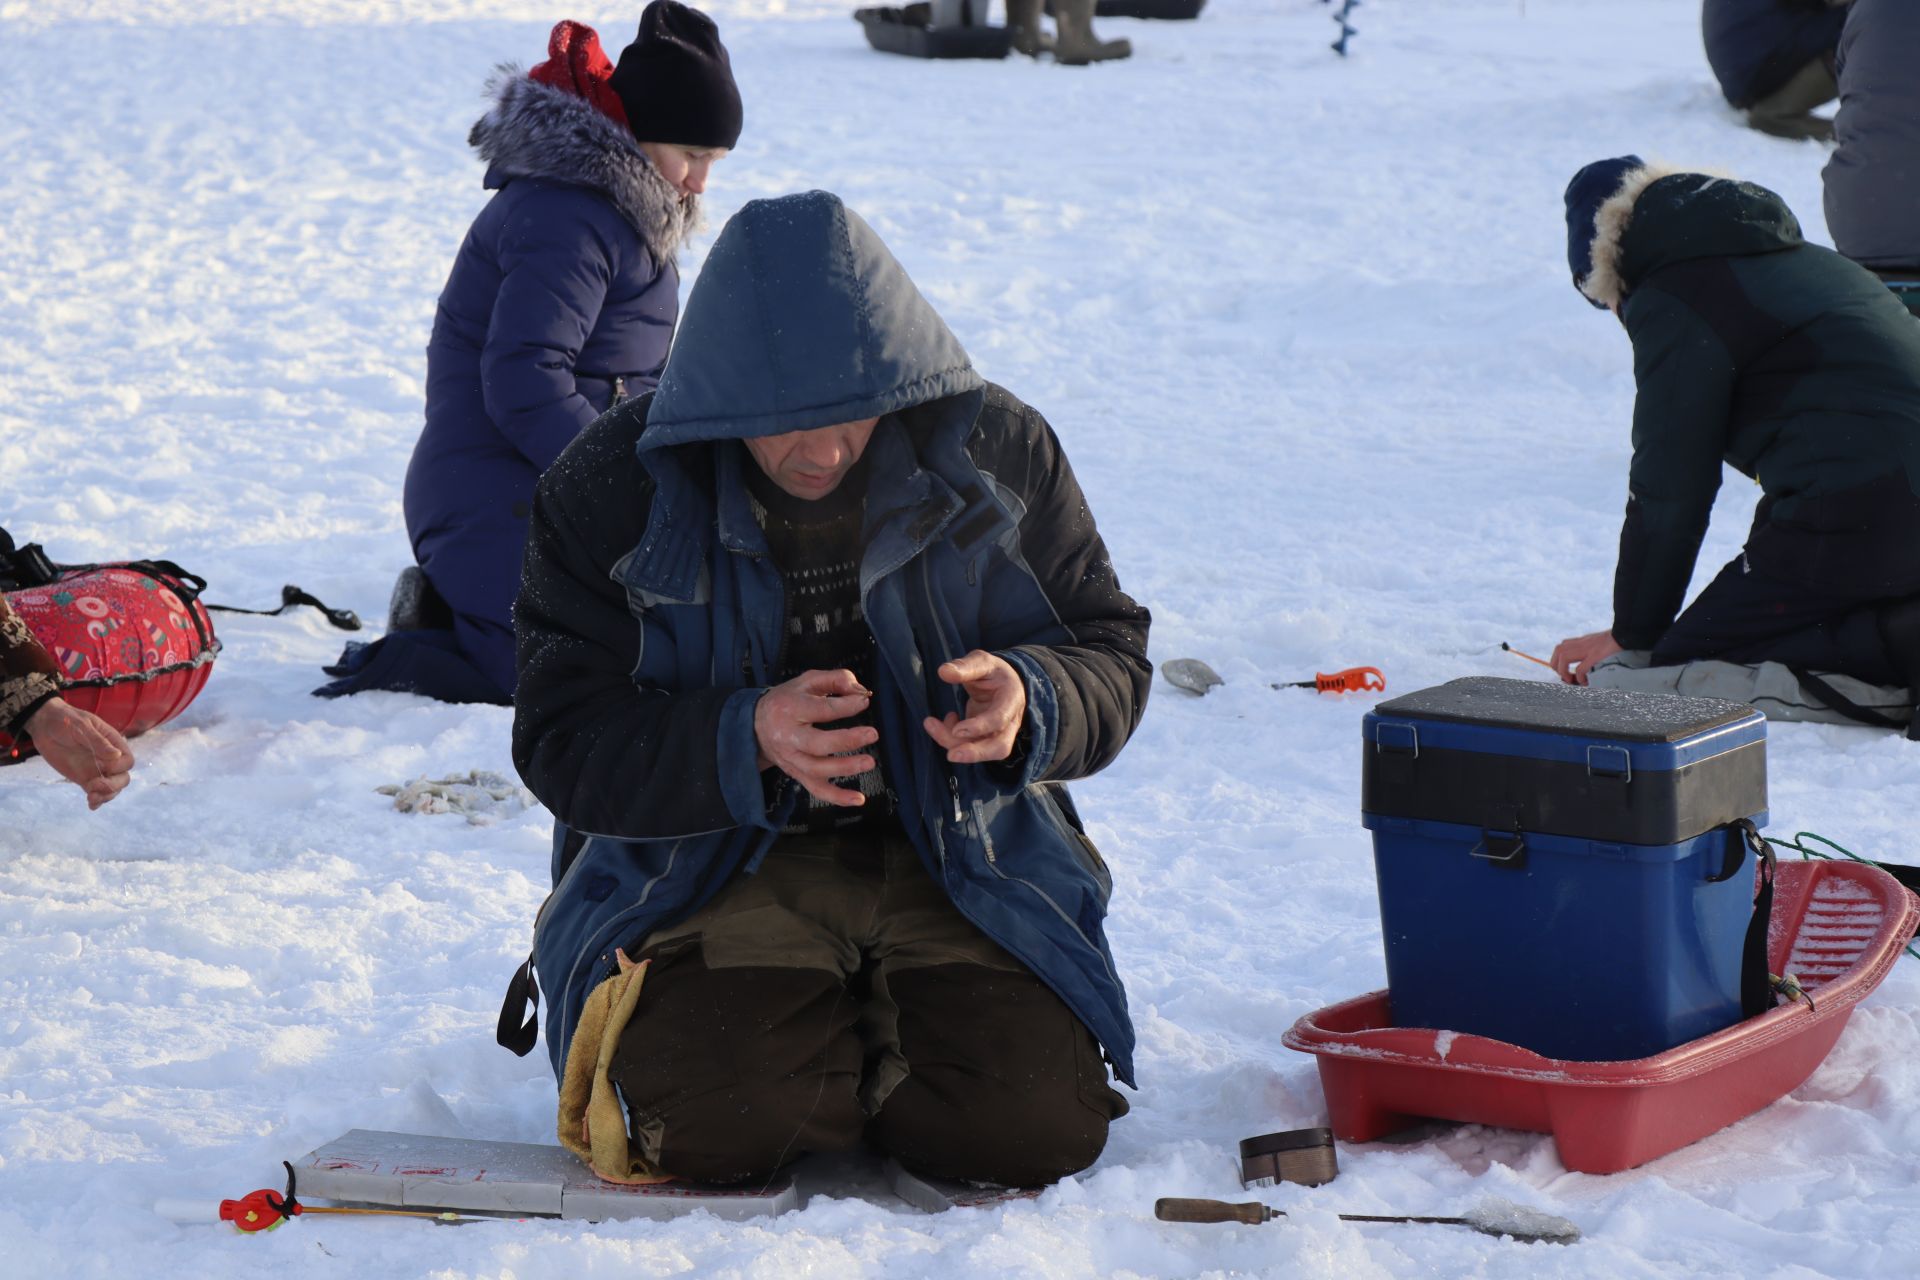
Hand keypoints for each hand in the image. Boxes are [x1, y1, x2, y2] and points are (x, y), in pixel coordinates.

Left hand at [22, 697, 135, 808]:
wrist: (44, 725)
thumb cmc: (66, 720)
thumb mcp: (81, 726)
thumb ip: (98, 742)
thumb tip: (117, 756)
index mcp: (113, 743)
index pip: (127, 761)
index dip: (118, 767)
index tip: (101, 765)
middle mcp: (108, 759)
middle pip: (122, 778)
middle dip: (113, 786)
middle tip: (96, 786)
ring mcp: (96, 770)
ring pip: (111, 788)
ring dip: (105, 796)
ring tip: (91, 798)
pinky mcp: (84, 778)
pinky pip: (95, 792)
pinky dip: (97, 801)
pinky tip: (91, 805)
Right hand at [753, 668, 876, 806]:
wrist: (755, 726)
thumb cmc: (787, 701)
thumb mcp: (807, 681)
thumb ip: (835, 679)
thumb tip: (860, 690)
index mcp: (791, 709)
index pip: (822, 710)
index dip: (847, 706)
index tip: (864, 701)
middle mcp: (789, 737)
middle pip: (818, 744)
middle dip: (847, 740)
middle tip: (872, 734)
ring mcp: (792, 759)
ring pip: (817, 770)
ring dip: (845, 768)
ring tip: (869, 762)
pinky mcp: (797, 774)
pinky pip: (817, 790)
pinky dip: (838, 797)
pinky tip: (859, 798)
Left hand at [923, 650, 1025, 763]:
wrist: (1001, 681)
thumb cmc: (993, 671)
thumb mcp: (982, 662)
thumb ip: (965, 666)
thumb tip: (944, 672)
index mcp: (1011, 699)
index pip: (999, 719)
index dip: (979, 727)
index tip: (957, 729)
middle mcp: (1009, 721)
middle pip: (999, 747)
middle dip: (974, 754)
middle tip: (950, 755)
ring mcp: (998, 733)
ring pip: (982, 751)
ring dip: (954, 744)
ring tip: (931, 724)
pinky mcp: (985, 738)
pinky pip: (969, 746)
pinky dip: (951, 738)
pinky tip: (945, 720)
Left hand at [1550, 630, 1623, 685]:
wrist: (1628, 632)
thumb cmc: (1618, 639)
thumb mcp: (1600, 642)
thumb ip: (1592, 648)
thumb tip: (1589, 664)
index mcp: (1584, 640)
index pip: (1562, 646)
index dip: (1557, 658)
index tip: (1563, 670)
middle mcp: (1583, 643)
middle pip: (1559, 650)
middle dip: (1556, 664)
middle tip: (1564, 676)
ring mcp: (1588, 649)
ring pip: (1564, 657)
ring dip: (1563, 671)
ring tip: (1570, 679)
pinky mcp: (1595, 655)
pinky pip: (1580, 668)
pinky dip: (1579, 677)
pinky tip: (1585, 681)